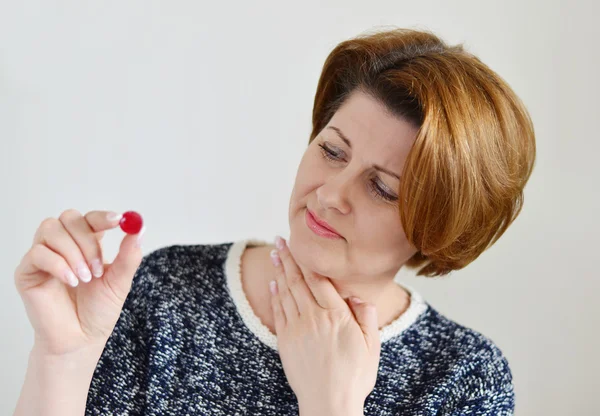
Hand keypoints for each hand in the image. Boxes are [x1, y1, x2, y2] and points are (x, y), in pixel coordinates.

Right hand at [14, 209, 144, 355]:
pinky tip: (71, 282)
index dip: (102, 217)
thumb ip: (129, 255)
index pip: (90, 219)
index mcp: (86, 244)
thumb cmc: (98, 311)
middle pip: (69, 217)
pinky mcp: (27, 271)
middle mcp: (63, 245)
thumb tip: (140, 228)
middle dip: (87, 240)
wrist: (80, 340)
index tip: (118, 221)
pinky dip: (58, 265)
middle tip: (98, 267)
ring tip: (85, 279)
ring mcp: (44, 256)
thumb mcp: (120, 281)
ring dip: (73, 253)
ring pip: (51, 229)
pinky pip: (37, 253)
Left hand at [269, 236, 380, 409]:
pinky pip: (278, 312)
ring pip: (286, 293)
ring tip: (274, 254)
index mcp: (336, 315)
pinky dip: (275, 296)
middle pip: (298, 281)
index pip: (318, 280)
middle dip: (288, 259)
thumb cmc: (354, 376)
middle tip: (279, 240)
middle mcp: (314, 318)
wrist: (329, 404)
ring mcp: (297, 329)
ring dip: (279, 272)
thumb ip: (367, 316)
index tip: (298, 244)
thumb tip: (359, 296)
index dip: (306, 260)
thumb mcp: (372, 345)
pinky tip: (274, 284)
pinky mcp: (285, 342)